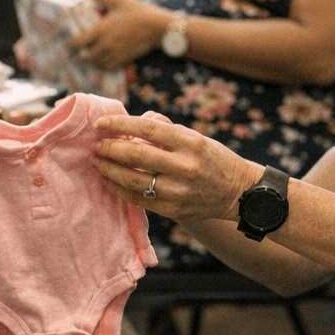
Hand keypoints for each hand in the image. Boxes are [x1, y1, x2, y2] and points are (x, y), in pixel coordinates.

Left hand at [67, 0, 166, 69]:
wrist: (156, 27)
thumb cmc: (137, 11)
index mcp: (101, 30)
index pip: (79, 42)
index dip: (71, 44)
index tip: (68, 43)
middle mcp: (105, 44)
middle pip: (86, 56)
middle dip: (81, 54)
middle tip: (78, 51)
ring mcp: (115, 53)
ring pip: (97, 63)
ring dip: (92, 60)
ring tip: (90, 56)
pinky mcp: (124, 59)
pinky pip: (108, 67)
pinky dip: (103, 65)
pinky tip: (103, 60)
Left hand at [93, 112, 259, 222]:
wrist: (238, 193)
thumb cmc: (212, 159)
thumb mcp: (195, 137)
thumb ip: (164, 129)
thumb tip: (132, 125)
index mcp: (190, 142)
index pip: (146, 129)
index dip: (119, 124)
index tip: (102, 123)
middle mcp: (184, 166)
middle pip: (135, 155)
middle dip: (109, 148)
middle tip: (96, 145)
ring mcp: (178, 191)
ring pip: (132, 180)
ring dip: (109, 170)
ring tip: (97, 162)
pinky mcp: (173, 210)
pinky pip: (139, 199)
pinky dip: (119, 189)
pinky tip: (109, 180)